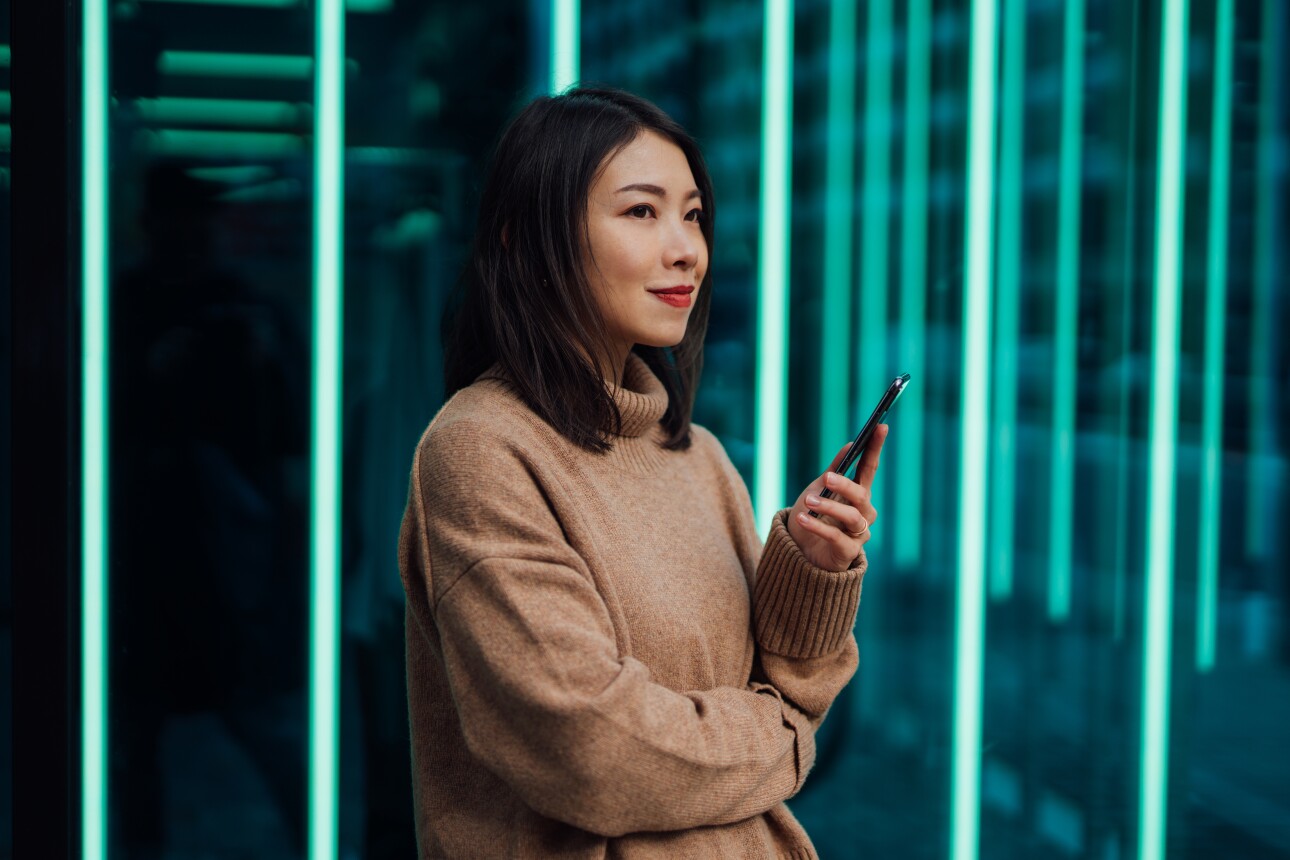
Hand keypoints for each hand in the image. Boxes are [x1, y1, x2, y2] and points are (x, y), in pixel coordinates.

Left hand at [786, 425, 886, 571]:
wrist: (798, 552)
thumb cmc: (812, 517)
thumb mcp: (818, 489)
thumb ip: (836, 469)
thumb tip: (851, 444)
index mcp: (857, 494)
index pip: (869, 468)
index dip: (875, 448)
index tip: (880, 427)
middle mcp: (862, 513)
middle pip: (861, 495)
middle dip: (845, 485)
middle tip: (828, 478)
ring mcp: (858, 533)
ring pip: (851, 516)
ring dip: (829, 507)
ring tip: (809, 501)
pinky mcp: (848, 552)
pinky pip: (836, 537)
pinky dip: (818, 526)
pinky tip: (803, 519)